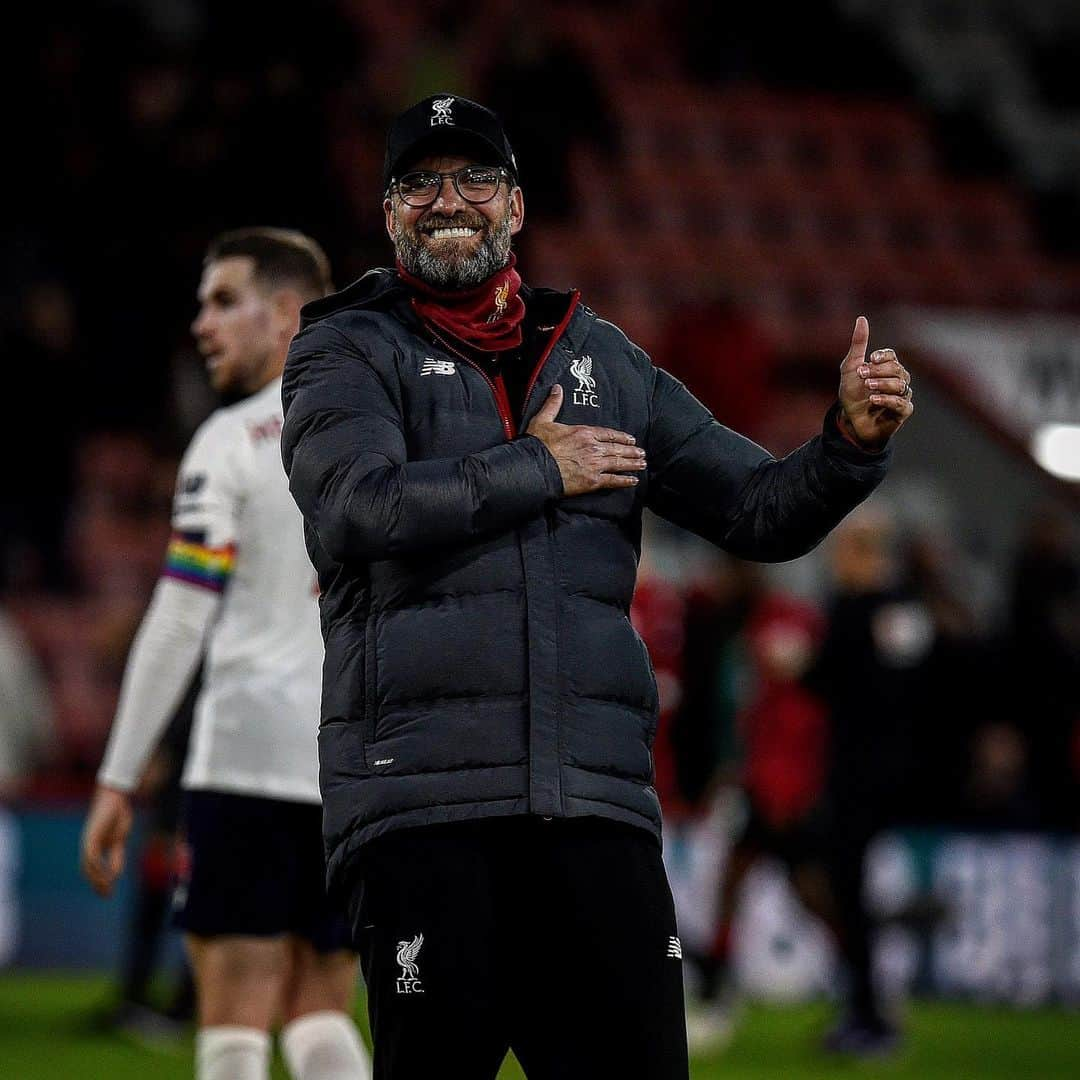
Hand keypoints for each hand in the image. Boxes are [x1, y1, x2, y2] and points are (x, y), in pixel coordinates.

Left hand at [80, 785, 133, 896]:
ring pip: (88, 866)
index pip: (93, 870)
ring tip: (107, 887)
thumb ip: (116, 856)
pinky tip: (106, 873)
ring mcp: (89, 841)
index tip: (108, 893)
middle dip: (96, 884)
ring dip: (97, 878)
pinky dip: (98, 867)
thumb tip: (115, 875)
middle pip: (88, 871)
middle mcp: (89, 846)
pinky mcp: (92, 837)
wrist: (115, 798)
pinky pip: (92, 856)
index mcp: (96, 847)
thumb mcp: (119, 840)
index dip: (99, 882)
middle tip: (107, 895)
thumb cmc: (118, 815)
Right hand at [526, 384, 645, 496]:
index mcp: (584, 433)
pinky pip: (613, 480)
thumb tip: (557, 388)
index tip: (630, 439)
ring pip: (619, 463)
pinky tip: (633, 481)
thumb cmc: (538, 445)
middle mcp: (593, 448)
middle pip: (617, 449)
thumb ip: (553, 404)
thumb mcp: (543, 420)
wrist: (535, 467)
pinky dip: (624, 481)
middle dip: (631, 451)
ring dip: (632, 464)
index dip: (621, 437)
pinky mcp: (593, 481)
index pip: (608, 434)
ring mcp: (595, 464)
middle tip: (641, 453)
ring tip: (642, 464)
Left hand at [838, 316, 913, 449]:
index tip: (870, 358)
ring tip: (867, 387)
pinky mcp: (902, 412)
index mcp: (886, 367)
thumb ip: (858, 344)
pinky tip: (874, 399)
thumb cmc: (851, 394)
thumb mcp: (850, 367)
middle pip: (897, 369)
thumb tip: (862, 318)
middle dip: (879, 371)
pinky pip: (902, 403)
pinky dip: (888, 400)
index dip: (883, 356)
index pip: (891, 356)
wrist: (849, 421)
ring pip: (900, 385)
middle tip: (862, 376)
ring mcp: (902, 395)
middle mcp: (898, 380)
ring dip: (883, 384)